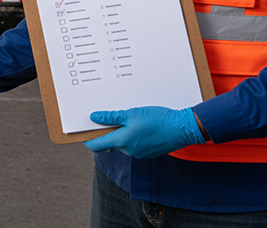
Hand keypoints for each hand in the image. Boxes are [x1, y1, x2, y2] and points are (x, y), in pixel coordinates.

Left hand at [84, 106, 204, 158]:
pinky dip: (131, 135)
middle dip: (105, 131)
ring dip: (120, 132)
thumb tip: (94, 118)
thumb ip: (111, 117)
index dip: (88, 138)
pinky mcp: (148, 152)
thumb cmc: (157, 120)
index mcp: (122, 142)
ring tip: (123, 116)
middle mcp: (128, 151)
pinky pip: (133, 144)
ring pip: (122, 143)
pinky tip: (137, 124)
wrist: (182, 128)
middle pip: (109, 143)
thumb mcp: (131, 114)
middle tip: (103, 117)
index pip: (96, 145)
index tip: (84, 129)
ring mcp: (139, 153)